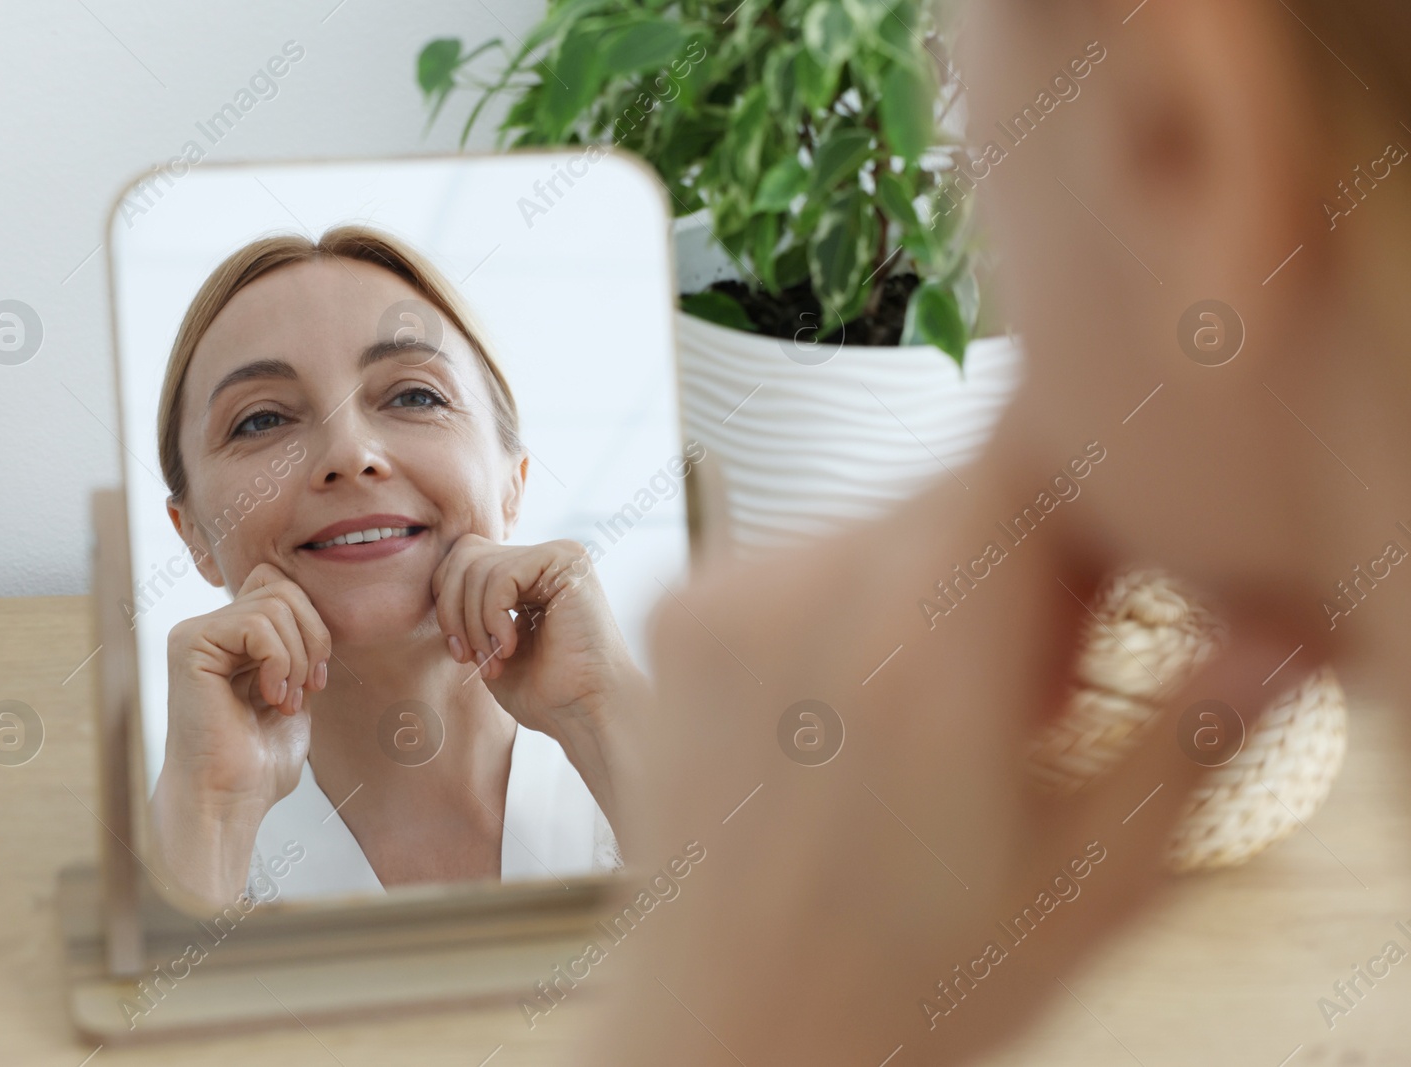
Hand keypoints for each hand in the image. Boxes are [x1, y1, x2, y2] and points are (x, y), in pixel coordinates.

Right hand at [151, 562, 331, 904]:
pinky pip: (255, 623)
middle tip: (308, 688)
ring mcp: (194, 633)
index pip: (282, 588)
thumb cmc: (259, 760)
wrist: (229, 800)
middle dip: (312, 638)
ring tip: (285, 700)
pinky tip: (271, 697)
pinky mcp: (189, 645)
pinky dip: (279, 661)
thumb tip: (316, 607)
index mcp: (230, 638)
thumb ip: (298, 646)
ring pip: (274, 603)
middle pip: (282, 588)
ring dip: (297, 657)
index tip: (316, 679)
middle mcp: (207, 629)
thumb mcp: (293, 690)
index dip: (312, 624)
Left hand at [431, 534, 647, 823]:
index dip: (448, 605)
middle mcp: (543, 558)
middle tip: (470, 656)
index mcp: (527, 575)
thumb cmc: (544, 692)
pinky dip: (493, 617)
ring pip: (479, 566)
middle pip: (465, 554)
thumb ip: (467, 608)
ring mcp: (558, 555)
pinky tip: (511, 647)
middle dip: (454, 611)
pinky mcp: (567, 561)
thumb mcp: (487, 645)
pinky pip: (501, 576)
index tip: (461, 653)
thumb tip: (437, 578)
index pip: (462, 561)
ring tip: (496, 660)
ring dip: (475, 623)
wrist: (587, 713)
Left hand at [582, 467, 1323, 1065]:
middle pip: (964, 486)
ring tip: (931, 727)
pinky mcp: (679, 611)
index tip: (1113, 602)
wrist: (728, 1036)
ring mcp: (727, 592)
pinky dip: (850, 605)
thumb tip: (1273, 633)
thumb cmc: (905, 988)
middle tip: (1032, 703)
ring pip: (887, 519)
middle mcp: (807, 588)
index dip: (1101, 504)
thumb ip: (1189, 737)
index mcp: (926, 644)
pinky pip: (803, 555)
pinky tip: (850, 720)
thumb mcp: (1087, 885)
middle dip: (1025, 565)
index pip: (1037, 446)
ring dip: (936, 587)